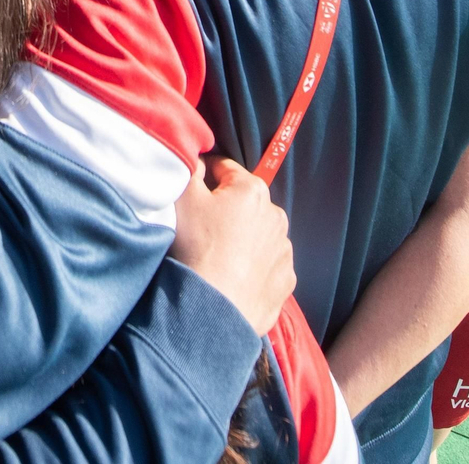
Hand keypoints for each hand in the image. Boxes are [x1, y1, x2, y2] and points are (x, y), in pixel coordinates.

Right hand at [169, 156, 294, 332]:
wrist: (213, 308)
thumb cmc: (196, 247)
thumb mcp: (182, 197)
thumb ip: (190, 168)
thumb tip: (198, 160)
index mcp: (252, 190)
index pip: (224, 168)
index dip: (204, 175)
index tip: (190, 191)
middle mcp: (276, 216)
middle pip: (244, 202)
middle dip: (225, 208)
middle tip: (202, 228)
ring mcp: (284, 250)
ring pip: (258, 233)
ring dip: (242, 237)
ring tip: (218, 256)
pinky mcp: (286, 280)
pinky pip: (267, 264)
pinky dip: (253, 266)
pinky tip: (233, 275)